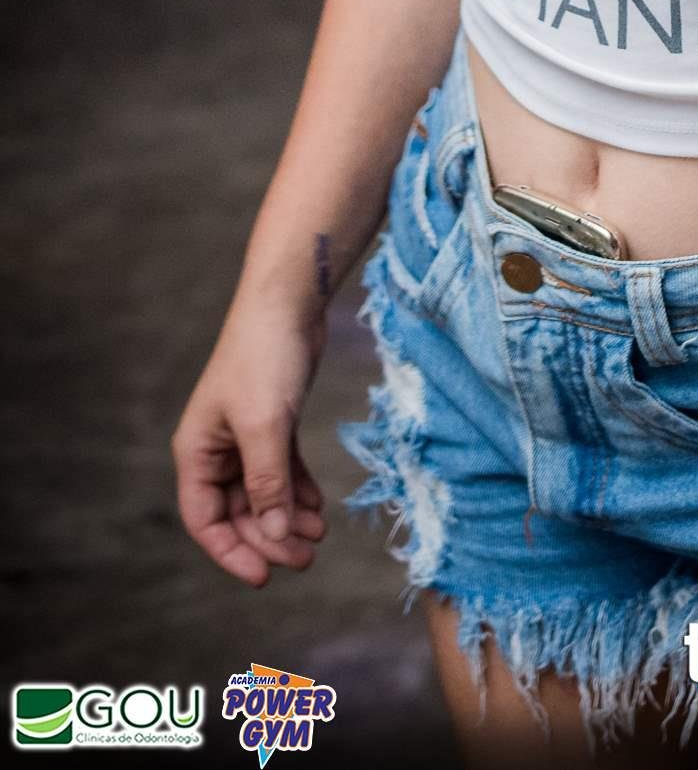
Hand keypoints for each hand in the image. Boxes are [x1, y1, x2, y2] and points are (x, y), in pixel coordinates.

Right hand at [172, 302, 328, 586]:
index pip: (204, 520)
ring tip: (318, 536)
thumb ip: (268, 485)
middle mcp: (216, 448)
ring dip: (288, 517)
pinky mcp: (274, 422)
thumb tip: (272, 538)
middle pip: (238, 511)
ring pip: (264, 493)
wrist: (288, 303)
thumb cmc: (265, 359)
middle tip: (306, 558)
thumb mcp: (265, 426)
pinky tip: (318, 508)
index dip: (231, 552)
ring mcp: (245, 436)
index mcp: (197, 452)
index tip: (264, 576)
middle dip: (269, 538)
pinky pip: (282, 470)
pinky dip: (298, 491)